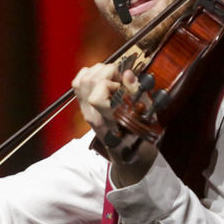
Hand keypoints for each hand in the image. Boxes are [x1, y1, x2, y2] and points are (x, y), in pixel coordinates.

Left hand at [72, 62, 156, 186]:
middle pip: (87, 83)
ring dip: (97, 71)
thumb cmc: (140, 136)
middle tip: (118, 77)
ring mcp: (85, 111)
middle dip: (105, 71)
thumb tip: (128, 74)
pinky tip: (100, 77)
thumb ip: (137, 94)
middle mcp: (93, 115)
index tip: (122, 85)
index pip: (96, 97)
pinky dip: (87, 74)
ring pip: (80, 81)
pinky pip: (77, 84)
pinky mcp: (83, 107)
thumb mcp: (146, 115)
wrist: (126, 152)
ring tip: (111, 76)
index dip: (109, 83)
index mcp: (108, 120)